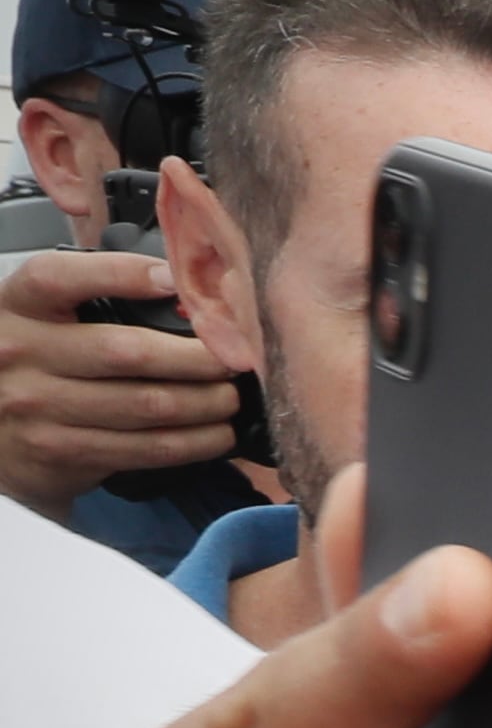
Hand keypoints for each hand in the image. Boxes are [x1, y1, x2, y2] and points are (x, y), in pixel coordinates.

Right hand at [0, 250, 241, 510]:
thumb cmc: (30, 364)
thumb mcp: (39, 318)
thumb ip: (91, 297)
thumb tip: (182, 289)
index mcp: (16, 306)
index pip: (59, 277)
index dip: (120, 274)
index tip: (173, 280)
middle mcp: (20, 354)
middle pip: (126, 351)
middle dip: (197, 357)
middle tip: (235, 359)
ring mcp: (38, 408)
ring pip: (146, 405)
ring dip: (206, 404)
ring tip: (231, 397)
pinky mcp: (61, 454)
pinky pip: (144, 449)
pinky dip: (194, 443)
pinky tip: (217, 434)